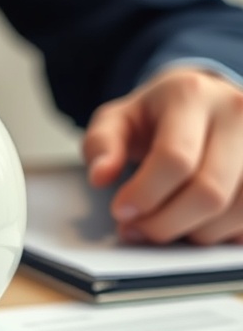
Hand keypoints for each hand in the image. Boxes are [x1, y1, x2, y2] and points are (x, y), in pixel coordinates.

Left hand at [83, 67, 242, 244]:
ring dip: (193, 233)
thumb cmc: (155, 116)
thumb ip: (101, 144)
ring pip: (235, 211)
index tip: (121, 211)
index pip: (175, 158)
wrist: (200, 102)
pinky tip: (194, 225)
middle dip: (165, 223)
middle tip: (136, 229)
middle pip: (209, 191)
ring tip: (163, 226)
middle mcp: (237, 113)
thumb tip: (101, 175)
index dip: (145, 195)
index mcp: (192, 95)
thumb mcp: (116, 120)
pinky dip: (220, 234)